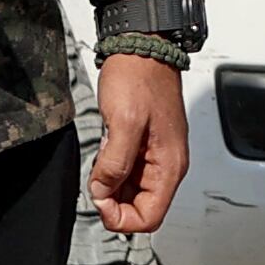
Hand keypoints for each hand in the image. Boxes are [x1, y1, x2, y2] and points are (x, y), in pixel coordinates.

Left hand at [90, 54, 189, 234]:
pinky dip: (112, 172)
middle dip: (113, 202)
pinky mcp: (145, 146)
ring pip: (132, 192)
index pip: (149, 217)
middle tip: (95, 181)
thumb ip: (114, 163)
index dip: (120, 217)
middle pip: (141, 208)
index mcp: (169, 165)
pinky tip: (104, 154)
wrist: (142, 47)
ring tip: (100, 162)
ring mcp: (156, 156)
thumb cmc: (139, 77)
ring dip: (111, 186)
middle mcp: (167, 165)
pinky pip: (128, 173)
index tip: (99, 198)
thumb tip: (103, 191)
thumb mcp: (124, 121)